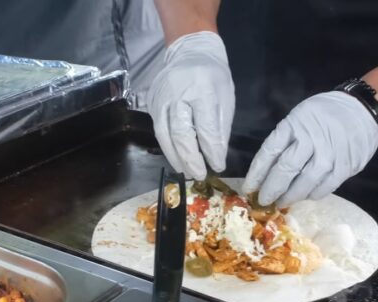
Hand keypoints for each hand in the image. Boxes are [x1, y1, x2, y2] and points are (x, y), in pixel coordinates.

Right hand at [148, 31, 234, 179]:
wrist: (190, 51)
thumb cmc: (213, 77)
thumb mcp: (225, 98)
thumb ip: (220, 127)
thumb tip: (216, 155)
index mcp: (202, 89)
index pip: (206, 127)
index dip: (211, 150)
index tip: (218, 166)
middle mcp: (177, 93)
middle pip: (181, 133)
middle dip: (191, 158)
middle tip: (199, 175)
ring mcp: (161, 97)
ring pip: (165, 134)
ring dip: (176, 156)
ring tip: (186, 171)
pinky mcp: (151, 102)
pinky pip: (158, 128)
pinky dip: (167, 145)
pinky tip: (176, 156)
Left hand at [243, 92, 377, 206]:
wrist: (362, 109)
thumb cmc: (325, 113)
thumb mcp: (300, 116)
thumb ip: (287, 140)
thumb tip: (269, 169)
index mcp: (294, 125)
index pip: (269, 152)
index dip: (256, 173)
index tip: (248, 188)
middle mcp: (310, 140)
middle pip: (284, 170)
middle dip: (271, 189)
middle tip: (264, 200)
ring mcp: (328, 155)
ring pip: (304, 183)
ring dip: (290, 197)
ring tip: (282, 203)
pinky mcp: (344, 167)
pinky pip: (324, 188)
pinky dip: (312, 195)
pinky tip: (305, 196)